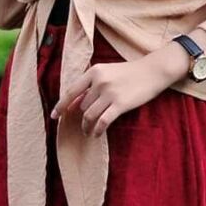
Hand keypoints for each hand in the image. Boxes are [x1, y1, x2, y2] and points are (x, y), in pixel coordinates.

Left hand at [50, 56, 171, 136]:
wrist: (152, 71)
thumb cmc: (129, 73)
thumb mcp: (108, 72)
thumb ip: (91, 85)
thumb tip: (74, 104)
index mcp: (94, 71)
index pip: (72, 91)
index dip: (61, 105)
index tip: (53, 116)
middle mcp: (99, 81)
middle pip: (82, 106)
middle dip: (82, 116)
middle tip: (85, 124)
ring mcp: (110, 93)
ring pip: (89, 115)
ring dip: (87, 126)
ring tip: (88, 132)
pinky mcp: (120, 104)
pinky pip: (102, 122)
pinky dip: (97, 130)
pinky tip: (96, 134)